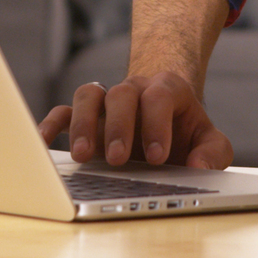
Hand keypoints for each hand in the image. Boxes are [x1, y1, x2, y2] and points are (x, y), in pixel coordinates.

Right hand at [36, 71, 233, 169]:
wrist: (168, 119)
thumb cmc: (187, 132)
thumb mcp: (210, 141)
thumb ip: (213, 152)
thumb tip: (198, 167)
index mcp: (167, 90)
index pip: (159, 96)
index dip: (156, 124)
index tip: (157, 157)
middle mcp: (134, 90)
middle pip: (121, 93)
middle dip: (119, 126)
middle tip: (119, 159)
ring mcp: (107, 102)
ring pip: (89, 95)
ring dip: (83, 123)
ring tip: (83, 155)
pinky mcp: (88, 118)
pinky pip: (64, 111)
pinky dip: (52, 123)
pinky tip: (44, 142)